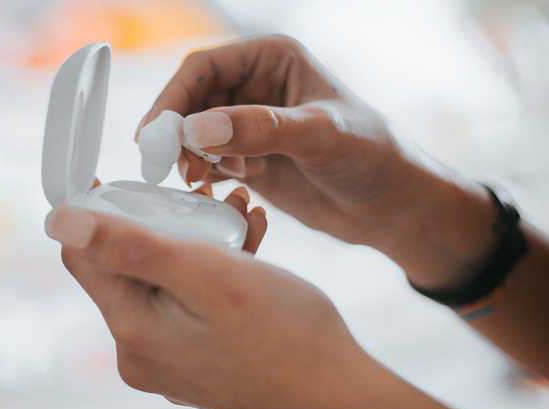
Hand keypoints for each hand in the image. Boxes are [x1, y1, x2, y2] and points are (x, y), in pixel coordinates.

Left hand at [45, 186, 496, 408]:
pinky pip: (190, 303)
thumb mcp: (204, 275)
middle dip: (165, 220)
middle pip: (128, 265)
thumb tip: (56, 221)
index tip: (120, 175)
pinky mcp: (198, 361)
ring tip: (242, 217)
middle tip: (208, 196)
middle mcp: (142, 352)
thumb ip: (129, 247)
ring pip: (166, 279)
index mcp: (133, 331)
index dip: (94, 208)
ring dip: (198, 241)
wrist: (338, 397)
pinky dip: (214, 271)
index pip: (83, 255)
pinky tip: (251, 251)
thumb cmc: (284, 334)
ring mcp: (171, 361)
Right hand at [137, 34, 496, 291]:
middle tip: (162, 164)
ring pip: (195, 135)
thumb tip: (196, 128)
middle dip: (175, 132)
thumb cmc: (374, 156)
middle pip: (191, 101)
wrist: (393, 208)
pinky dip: (204, 176)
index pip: (203, 68)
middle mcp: (257, 88)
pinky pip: (209, 163)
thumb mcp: (321, 135)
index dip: (173, 98)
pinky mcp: (251, 161)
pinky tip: (216, 191)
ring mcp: (251, 127)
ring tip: (199, 180)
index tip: (155, 134)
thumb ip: (260, 129)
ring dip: (188, 157)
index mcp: (273, 60)